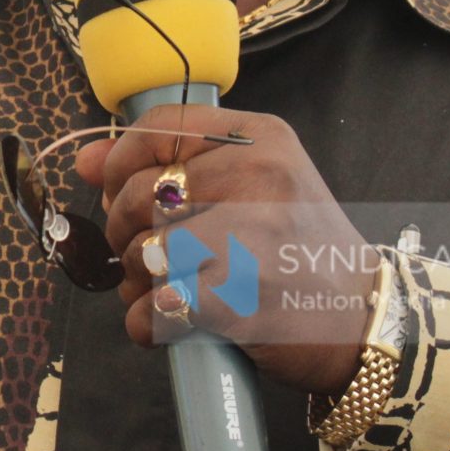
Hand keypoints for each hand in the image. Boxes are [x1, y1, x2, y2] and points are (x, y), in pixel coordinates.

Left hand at [75, 106, 376, 392]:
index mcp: (262, 139)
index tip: (120, 191)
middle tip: (152, 254)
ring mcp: (249, 238)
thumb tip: (85, 161)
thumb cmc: (299, 252)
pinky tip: (177, 322)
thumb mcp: (256, 186)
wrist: (364, 318)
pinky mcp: (237, 298)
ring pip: (142, 252)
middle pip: (139, 194)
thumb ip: (172, 164)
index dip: (121, 162)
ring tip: (170, 288)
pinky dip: (150, 324)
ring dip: (139, 282)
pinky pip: (154, 308)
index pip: (158, 126)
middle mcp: (258, 178)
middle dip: (125, 233)